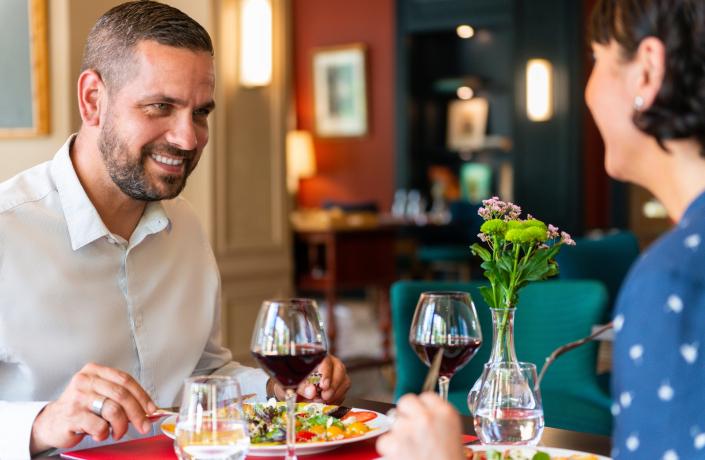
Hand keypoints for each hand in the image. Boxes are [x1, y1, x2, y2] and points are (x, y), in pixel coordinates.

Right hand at [29, 363, 155, 454]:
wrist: (51, 422)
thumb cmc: (80, 408)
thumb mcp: (99, 394)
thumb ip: (119, 396)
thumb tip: (146, 408)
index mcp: (95, 371)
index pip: (125, 379)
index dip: (142, 395)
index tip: (151, 409)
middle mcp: (85, 381)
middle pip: (122, 395)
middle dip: (137, 413)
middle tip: (143, 425)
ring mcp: (78, 397)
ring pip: (113, 410)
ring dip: (121, 426)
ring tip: (117, 432)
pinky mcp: (73, 415)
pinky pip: (100, 425)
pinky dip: (104, 433)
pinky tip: (100, 433)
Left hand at [271, 355, 350, 403]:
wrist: (294, 389)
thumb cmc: (292, 382)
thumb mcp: (292, 384)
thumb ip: (302, 387)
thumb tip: (312, 392)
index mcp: (317, 357)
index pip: (325, 361)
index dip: (326, 373)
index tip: (323, 386)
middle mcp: (330, 362)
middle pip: (340, 369)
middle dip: (333, 386)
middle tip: (324, 397)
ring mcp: (337, 373)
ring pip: (345, 381)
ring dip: (335, 394)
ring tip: (323, 402)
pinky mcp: (341, 385)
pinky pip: (344, 392)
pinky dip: (336, 400)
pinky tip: (326, 403)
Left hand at [376, 393, 464, 459]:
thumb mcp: (454, 434)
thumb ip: (438, 418)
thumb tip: (420, 412)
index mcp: (445, 413)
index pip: (426, 396)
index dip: (423, 407)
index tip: (422, 416)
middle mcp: (425, 417)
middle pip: (406, 401)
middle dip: (406, 414)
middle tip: (411, 430)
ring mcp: (407, 430)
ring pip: (394, 422)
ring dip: (398, 434)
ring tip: (410, 450)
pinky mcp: (393, 445)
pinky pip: (384, 440)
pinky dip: (389, 450)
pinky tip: (402, 456)